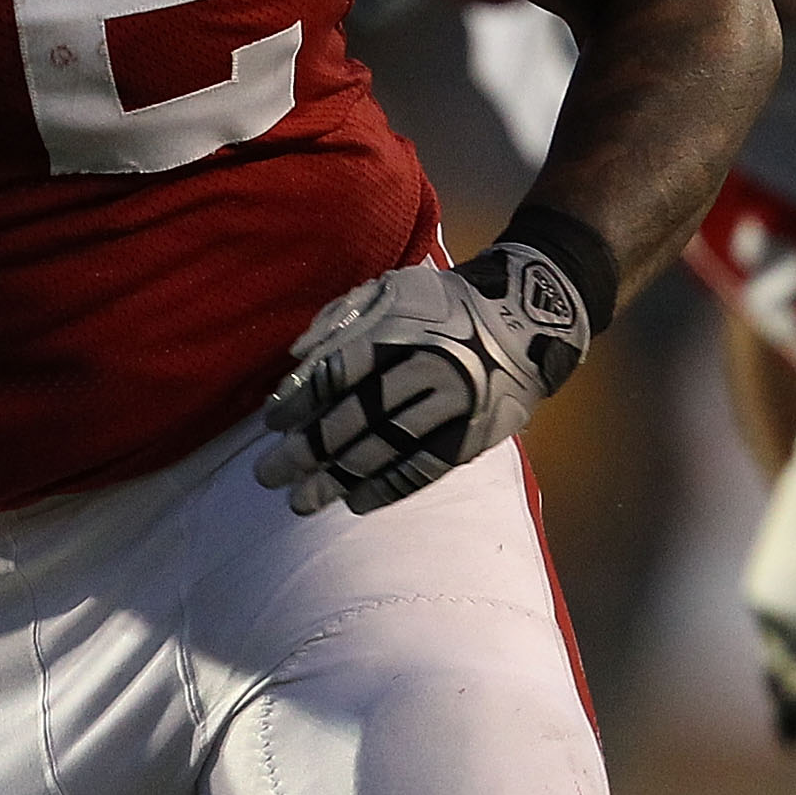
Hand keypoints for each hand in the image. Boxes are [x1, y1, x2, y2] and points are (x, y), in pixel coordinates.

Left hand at [255, 242, 590, 515]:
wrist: (526, 321)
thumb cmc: (444, 306)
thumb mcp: (393, 292)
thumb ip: (342, 318)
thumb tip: (297, 357)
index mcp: (399, 332)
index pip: (337, 373)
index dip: (299, 401)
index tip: (271, 422)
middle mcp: (423, 370)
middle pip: (356, 417)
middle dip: (307, 450)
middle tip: (269, 475)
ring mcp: (451, 406)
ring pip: (386, 449)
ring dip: (338, 479)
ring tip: (302, 501)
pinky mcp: (471, 435)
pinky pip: (424, 468)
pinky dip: (387, 488)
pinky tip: (354, 502)